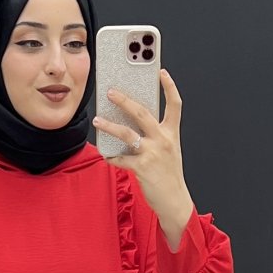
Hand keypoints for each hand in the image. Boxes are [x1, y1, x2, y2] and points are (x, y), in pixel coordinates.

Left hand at [93, 68, 191, 223]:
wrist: (174, 200)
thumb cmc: (169, 175)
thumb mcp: (169, 150)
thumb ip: (155, 135)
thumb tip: (133, 123)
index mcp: (171, 133)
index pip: (174, 105)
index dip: (169, 87)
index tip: (161, 72)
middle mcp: (163, 140)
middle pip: (143, 113)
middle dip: (125, 100)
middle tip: (110, 91)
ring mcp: (153, 153)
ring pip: (127, 134)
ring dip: (110, 126)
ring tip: (98, 120)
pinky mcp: (142, 168)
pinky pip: (121, 159)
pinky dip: (111, 156)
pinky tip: (104, 154)